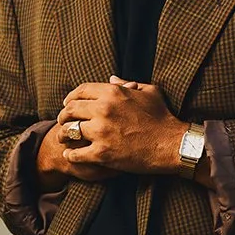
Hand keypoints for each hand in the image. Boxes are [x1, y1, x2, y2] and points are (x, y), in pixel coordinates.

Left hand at [46, 79, 188, 178]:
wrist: (172, 144)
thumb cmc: (163, 117)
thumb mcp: (149, 92)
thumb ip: (128, 84)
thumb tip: (112, 79)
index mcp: (113, 93)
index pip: (81, 91)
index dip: (70, 97)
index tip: (67, 104)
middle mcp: (104, 110)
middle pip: (70, 110)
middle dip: (64, 116)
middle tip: (63, 122)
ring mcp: (101, 132)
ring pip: (69, 131)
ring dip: (63, 135)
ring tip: (64, 139)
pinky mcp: (102, 153)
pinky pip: (76, 153)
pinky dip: (71, 155)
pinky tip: (70, 155)